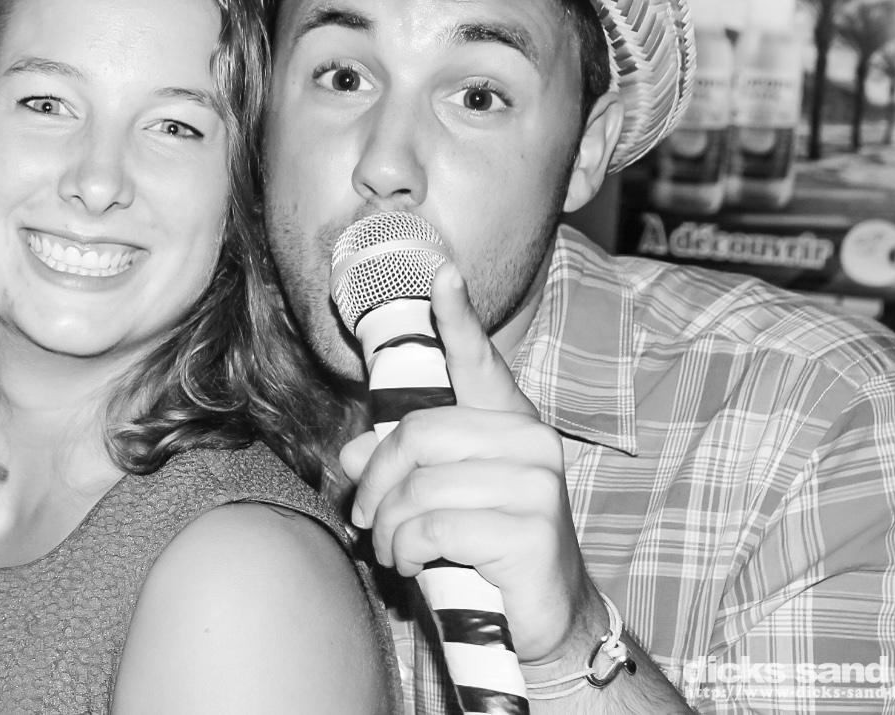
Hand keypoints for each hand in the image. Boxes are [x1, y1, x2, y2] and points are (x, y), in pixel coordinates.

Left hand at [341, 263, 599, 665]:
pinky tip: (414, 567)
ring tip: (394, 551)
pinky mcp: (532, 533)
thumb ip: (398, 469)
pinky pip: (435, 527)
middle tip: (367, 518)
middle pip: (418, 432)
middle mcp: (530, 443)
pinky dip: (407, 551)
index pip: (479, 362)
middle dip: (376, 481)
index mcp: (507, 425)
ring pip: (421, 486)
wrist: (543, 620)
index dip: (458, 318)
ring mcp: (537, 487)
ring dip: (389, 528)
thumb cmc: (485, 549)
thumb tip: (351, 453)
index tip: (442, 274)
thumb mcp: (435, 502)